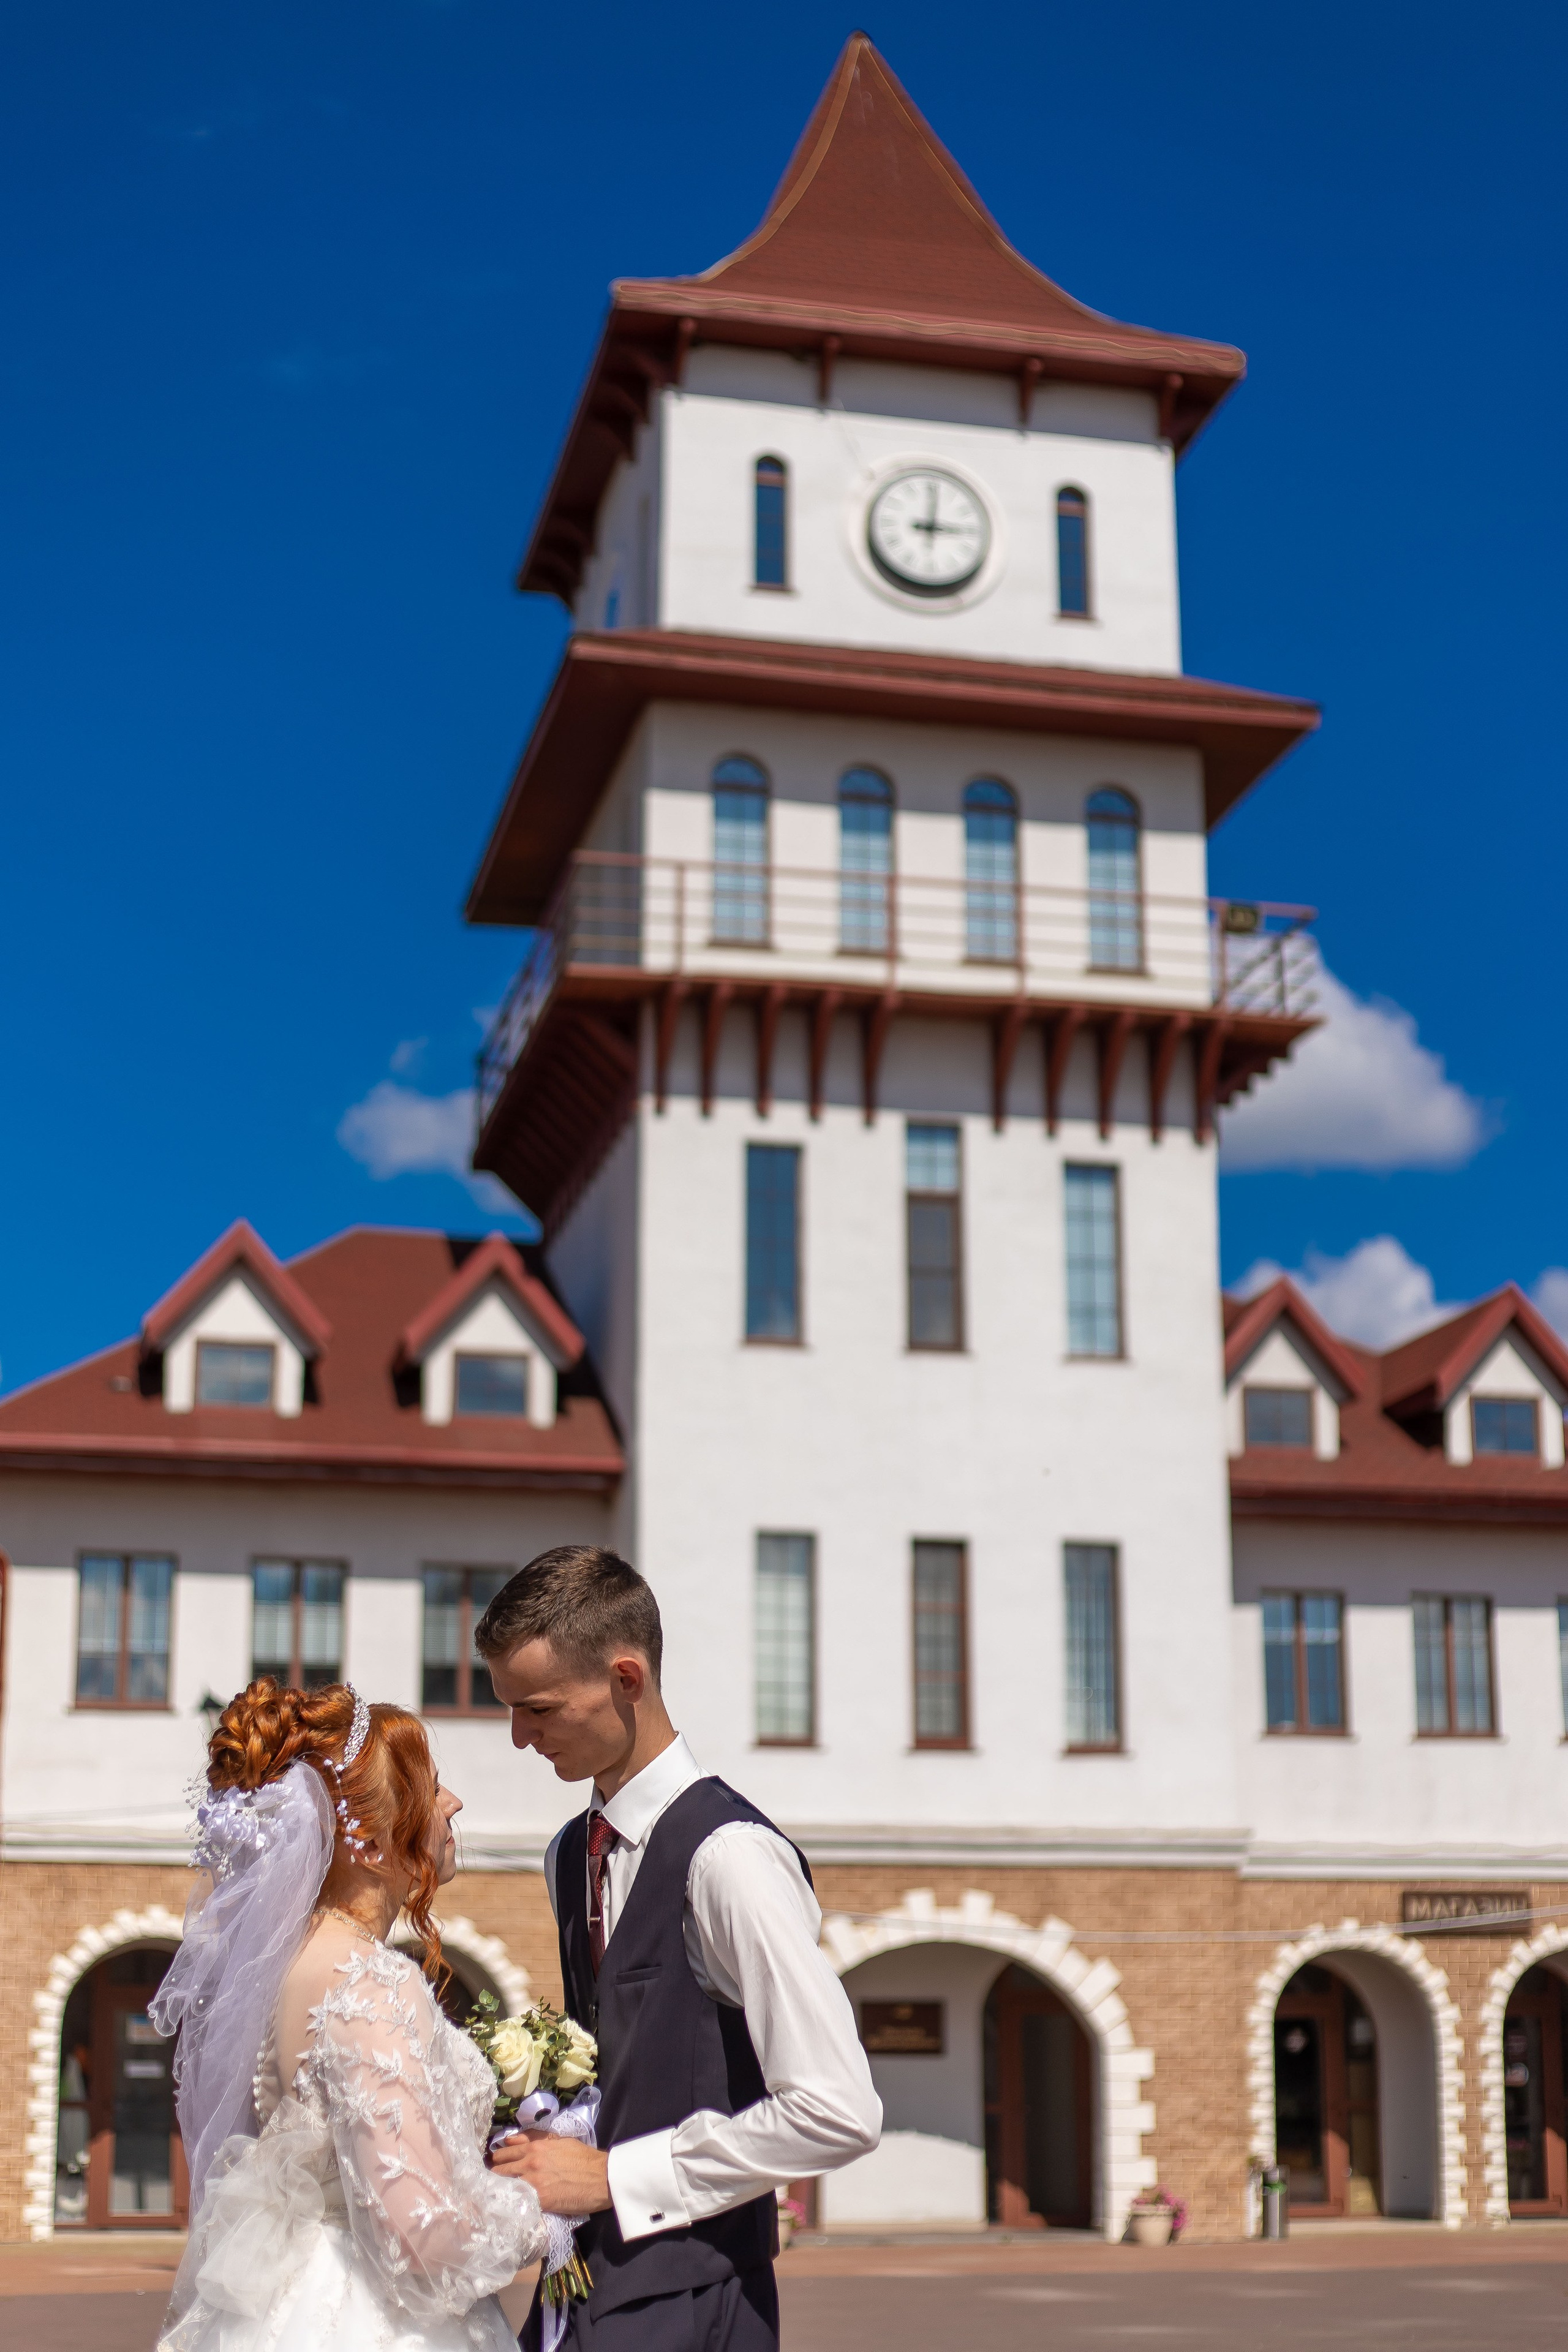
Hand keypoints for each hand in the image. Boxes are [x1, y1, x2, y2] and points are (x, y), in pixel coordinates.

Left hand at [491, 2131, 611, 2215]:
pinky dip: (508, 2204)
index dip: (496, 2161)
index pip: (504, 2153)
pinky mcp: (538, 2201)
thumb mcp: (558, 2141)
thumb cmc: (582, 2158)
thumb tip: (509, 2139)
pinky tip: (503, 2209)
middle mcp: (530, 2163)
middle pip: (498, 2171)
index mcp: (535, 2147)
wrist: (601, 2178)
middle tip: (488, 2184)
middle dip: (492, 2177)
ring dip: (497, 2191)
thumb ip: (533, 2139)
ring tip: (492, 2198)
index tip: (492, 2167)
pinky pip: (515, 2202)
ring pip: (503, 2187)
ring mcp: (532, 2183)